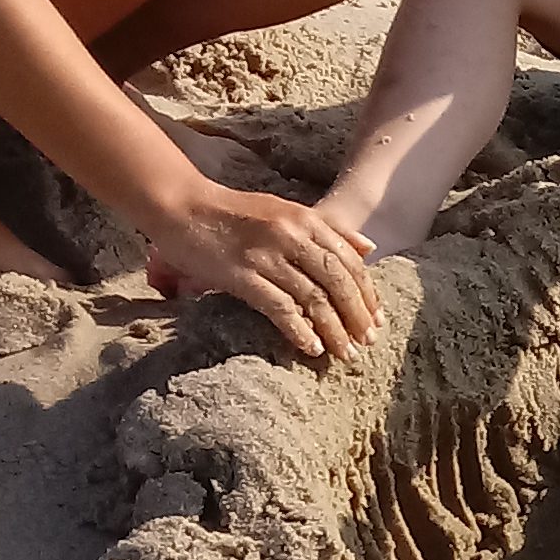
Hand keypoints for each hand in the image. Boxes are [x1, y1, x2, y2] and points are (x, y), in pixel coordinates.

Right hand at [144, 186, 381, 360]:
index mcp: (306, 220)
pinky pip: (280, 307)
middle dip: (357, 316)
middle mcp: (292, 236)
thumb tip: (368, 247)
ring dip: (334, 331)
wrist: (182, 206)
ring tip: (344, 354)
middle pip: (338, 282)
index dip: (367, 293)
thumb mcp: (286, 211)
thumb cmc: (234, 212)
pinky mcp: (242, 274)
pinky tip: (311, 348)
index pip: (349, 261)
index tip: (376, 320)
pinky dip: (299, 331)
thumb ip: (327, 228)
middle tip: (367, 343)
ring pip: (314, 298)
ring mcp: (267, 255)